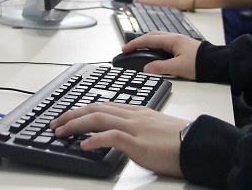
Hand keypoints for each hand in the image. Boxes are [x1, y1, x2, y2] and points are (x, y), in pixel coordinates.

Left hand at [51, 102, 187, 177]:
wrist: (196, 144)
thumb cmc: (180, 139)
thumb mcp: (155, 128)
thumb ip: (138, 128)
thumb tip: (122, 136)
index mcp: (136, 111)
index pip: (103, 105)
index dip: (82, 110)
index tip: (68, 116)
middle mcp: (132, 115)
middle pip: (95, 108)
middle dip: (72, 114)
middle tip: (55, 123)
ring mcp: (134, 127)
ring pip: (98, 118)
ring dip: (75, 125)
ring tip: (60, 132)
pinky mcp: (137, 142)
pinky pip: (110, 137)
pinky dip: (93, 140)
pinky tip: (82, 146)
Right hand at [123, 32, 200, 78]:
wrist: (216, 62)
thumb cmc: (200, 64)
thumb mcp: (178, 68)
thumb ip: (160, 67)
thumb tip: (146, 68)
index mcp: (172, 40)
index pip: (148, 39)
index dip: (134, 44)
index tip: (125, 49)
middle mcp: (174, 38)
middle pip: (152, 35)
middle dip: (139, 41)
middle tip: (129, 49)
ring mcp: (179, 41)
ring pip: (158, 38)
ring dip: (147, 42)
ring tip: (139, 50)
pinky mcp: (182, 46)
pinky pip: (164, 43)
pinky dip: (155, 46)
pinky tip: (154, 53)